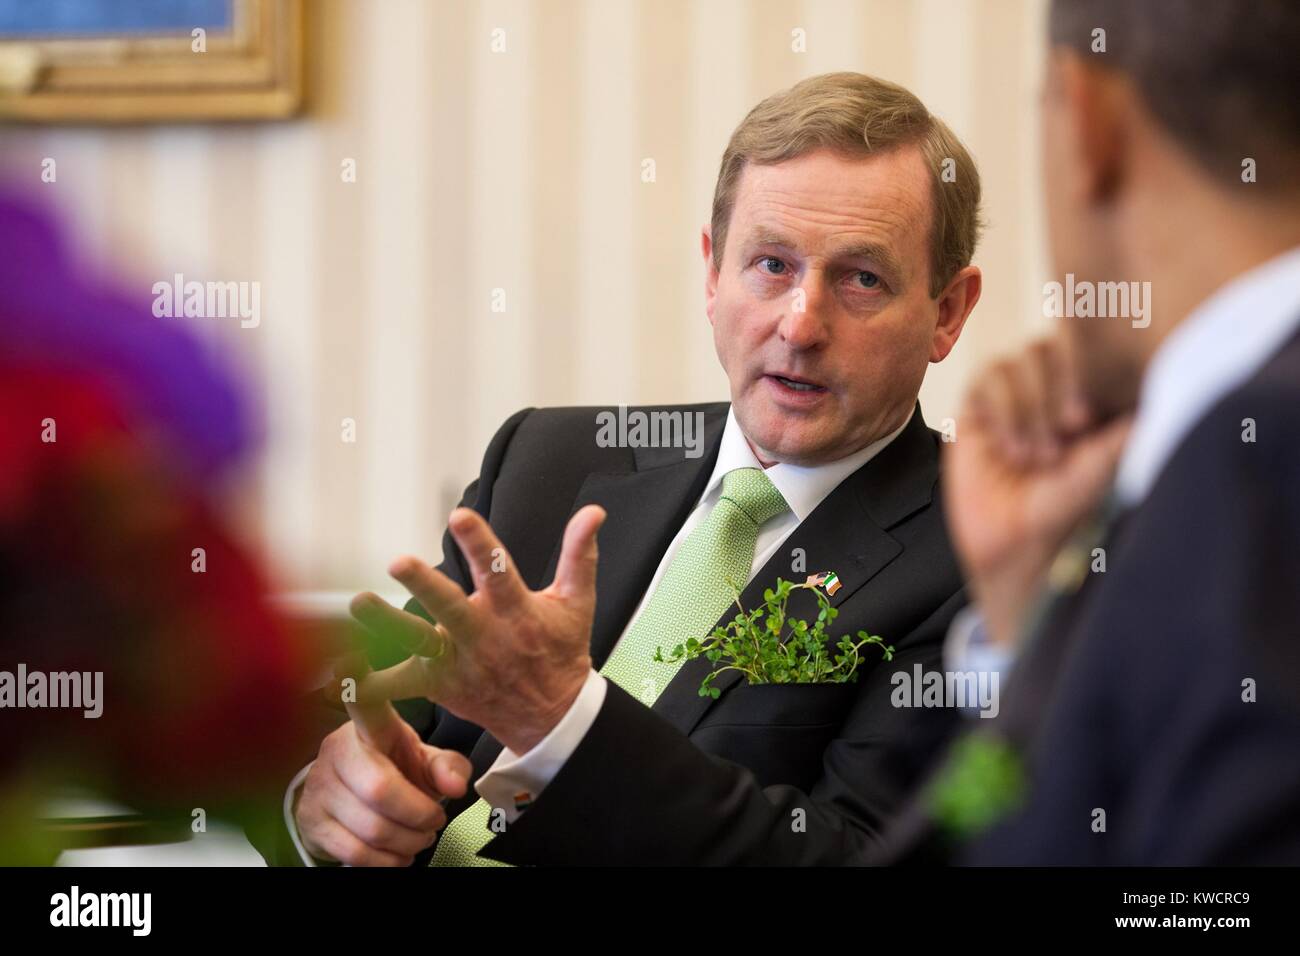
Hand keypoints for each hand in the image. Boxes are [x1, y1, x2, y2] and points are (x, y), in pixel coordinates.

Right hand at [294, 653, 471, 865]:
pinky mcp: (312, 822)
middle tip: (434, 820)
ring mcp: (321, 787)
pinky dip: (388, 861)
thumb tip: (454, 786)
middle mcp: (338, 750)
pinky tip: (398, 853)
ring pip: (372, 827)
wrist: (347, 806)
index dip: (355, 680)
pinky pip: (356, 852)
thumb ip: (446, 767)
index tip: (348, 656)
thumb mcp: (422, 761)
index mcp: (368, 726)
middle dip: (419, 814)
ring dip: (409, 841)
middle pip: (381, 790)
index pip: (363, 701)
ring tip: (420, 836)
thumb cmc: (392, 771)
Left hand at [350, 504, 606, 754]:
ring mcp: (459, 662)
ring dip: (387, 623)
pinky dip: (370, 681)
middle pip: (451, 608)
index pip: (499, 570)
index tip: (459, 516)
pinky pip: (401, 684)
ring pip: (419, 641)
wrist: (552, 717)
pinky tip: (337, 670)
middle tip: (398, 562)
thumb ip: (580, 554)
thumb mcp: (577, 602)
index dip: (480, 543)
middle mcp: (484, 636)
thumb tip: (593, 512)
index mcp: (517, 611)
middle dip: (425, 585)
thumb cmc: (560, 652)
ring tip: (358, 603)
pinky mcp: (441, 685)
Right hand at [944, 336, 1131, 645]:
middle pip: (1058, 342)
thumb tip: (1153, 394)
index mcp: (1092, 395)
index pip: (1096, 349)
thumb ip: (1120, 432)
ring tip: (1036, 456)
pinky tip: (1009, 450)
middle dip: (1060, 390)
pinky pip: (989, 378)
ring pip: (1025, 358)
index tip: (1086, 421)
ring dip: (1032, 406)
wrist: (1014, 546)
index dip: (1091, 369)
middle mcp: (1054, 388)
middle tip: (1068, 432)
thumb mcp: (1099, 469)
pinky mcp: (978, 407)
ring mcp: (1015, 394)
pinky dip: (1004, 410)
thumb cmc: (1064, 512)